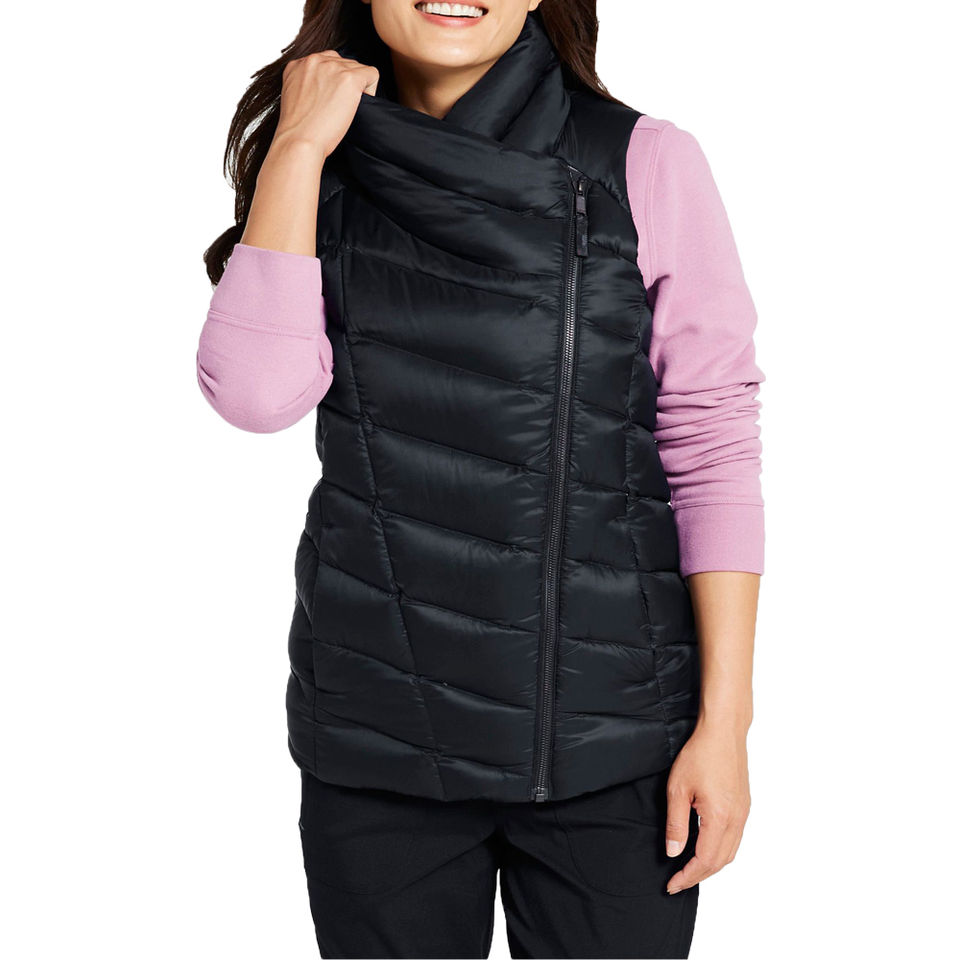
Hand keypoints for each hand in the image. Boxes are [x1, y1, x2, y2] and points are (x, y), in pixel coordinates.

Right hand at [273, 50, 379, 159]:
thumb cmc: (298, 129)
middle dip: (346, 83)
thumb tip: (325, 89)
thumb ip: (307, 86)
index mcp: (297, 65)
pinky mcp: (350, 78)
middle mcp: (314, 60)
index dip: (333, 81)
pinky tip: (360, 104)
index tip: (332, 97)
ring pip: (357, 68)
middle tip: (340, 106)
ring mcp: (333, 67)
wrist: (300, 140)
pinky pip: (372, 74)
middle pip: (342, 63)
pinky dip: (371, 89)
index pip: (325, 62)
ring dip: (358, 87)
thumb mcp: (294, 98)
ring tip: (347, 108)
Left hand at [664, 719, 750, 894]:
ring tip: (690, 870)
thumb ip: (676, 824)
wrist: (723, 732)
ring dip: (710, 865)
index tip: (671, 885)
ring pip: (730, 852)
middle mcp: (736, 820)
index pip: (704, 860)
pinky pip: (735, 839)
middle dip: (698, 876)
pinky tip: (706, 848)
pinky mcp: (744, 805)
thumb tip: (673, 853)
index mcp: (720, 818)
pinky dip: (720, 851)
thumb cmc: (699, 754)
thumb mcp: (678, 789)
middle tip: (677, 882)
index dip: (687, 876)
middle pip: (720, 862)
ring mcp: (743, 813)